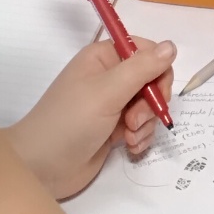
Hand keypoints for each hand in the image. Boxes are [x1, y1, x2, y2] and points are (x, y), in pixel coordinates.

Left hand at [5, 36, 176, 200]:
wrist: (42, 168)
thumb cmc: (70, 122)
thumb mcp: (108, 91)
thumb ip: (142, 68)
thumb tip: (171, 46)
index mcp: (103, 58)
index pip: (146, 51)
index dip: (157, 70)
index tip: (156, 92)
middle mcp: (109, 77)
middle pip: (152, 80)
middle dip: (151, 103)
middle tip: (135, 120)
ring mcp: (112, 104)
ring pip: (149, 106)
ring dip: (146, 124)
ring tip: (129, 137)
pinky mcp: (113, 129)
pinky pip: (141, 126)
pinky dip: (141, 137)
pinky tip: (130, 147)